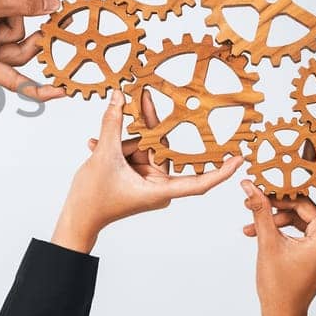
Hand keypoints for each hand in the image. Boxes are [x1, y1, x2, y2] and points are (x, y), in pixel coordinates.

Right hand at [0, 0, 65, 100]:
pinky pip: (0, 22)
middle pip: (17, 49)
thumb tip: (53, 6)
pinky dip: (3, 5)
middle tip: (39, 2)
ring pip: (10, 32)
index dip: (41, 89)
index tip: (63, 90)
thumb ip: (28, 4)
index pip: (16, 82)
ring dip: (13, 6)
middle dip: (25, 21)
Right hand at [52, 90, 242, 251]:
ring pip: (143, 149)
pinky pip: (132, 154)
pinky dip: (117, 149)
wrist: (76, 217)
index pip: (200, 182)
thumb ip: (112, 124)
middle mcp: (158, 186)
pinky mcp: (135, 178)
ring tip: (99, 143)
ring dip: (122, 143)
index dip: (221, 171)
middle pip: (160, 150)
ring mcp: (146, 182)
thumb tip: (119, 98)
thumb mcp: (103, 156)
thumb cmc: (93, 200)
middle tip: (144, 98)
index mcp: (161, 190)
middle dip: (144, 131)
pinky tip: (95, 145)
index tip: (239, 159)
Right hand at [243, 143, 315, 315]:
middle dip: (280, 202)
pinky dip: (284, 227)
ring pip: (302, 218)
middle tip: (255, 194)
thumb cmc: (278, 286)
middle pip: (307, 208)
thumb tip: (249, 186)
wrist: (284, 314)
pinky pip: (303, 229)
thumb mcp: (267, 243)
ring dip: (278, 216)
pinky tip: (261, 228)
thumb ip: (260, 211)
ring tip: (251, 218)